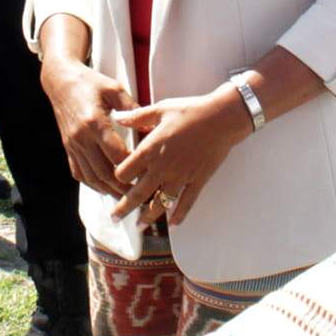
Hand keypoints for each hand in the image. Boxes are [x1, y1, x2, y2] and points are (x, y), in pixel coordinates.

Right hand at [43, 59, 138, 197]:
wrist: (61, 82)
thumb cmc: (91, 83)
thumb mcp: (114, 89)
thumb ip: (132, 108)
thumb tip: (151, 127)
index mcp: (95, 123)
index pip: (116, 154)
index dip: (132, 166)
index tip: (148, 172)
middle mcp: (82, 138)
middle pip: (104, 172)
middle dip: (122, 186)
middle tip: (140, 194)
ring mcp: (73, 145)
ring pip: (91, 177)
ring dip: (108, 190)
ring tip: (125, 197)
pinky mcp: (68, 148)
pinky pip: (78, 173)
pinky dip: (92, 184)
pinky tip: (105, 188)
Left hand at [109, 88, 245, 225]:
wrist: (221, 118)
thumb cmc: (190, 110)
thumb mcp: (160, 109)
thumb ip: (136, 116)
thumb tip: (116, 117)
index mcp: (150, 149)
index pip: (125, 172)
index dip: (117, 177)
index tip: (114, 180)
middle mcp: (162, 167)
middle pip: (137, 194)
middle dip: (124, 208)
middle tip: (114, 218)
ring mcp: (180, 177)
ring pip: (159, 204)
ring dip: (148, 217)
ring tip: (139, 225)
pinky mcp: (197, 181)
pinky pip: (186, 203)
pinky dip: (179, 215)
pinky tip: (173, 224)